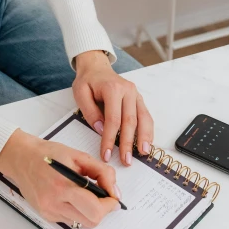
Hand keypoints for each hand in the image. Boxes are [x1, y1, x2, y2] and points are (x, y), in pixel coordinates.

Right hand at [0, 129, 121, 226]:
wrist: (21, 158)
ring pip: (82, 223)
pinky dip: (77, 211)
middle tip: (103, 197)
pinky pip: (70, 220)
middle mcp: (54, 204)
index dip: (110, 204)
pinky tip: (72, 196)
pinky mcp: (46, 215)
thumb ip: (102, 172)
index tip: (113, 196)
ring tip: (86, 194)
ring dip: (90, 212)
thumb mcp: (79, 156)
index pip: (95, 209)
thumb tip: (114, 192)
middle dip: (103, 210)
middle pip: (91, 221)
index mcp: (63, 186)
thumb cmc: (48, 154)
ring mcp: (49, 212)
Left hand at [73, 50, 153, 165]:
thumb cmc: (88, 81)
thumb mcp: (80, 93)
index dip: (110, 139)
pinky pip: (146, 115)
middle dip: (128, 143)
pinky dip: (148, 130)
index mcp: (112, 88)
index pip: (113, 119)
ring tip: (143, 153)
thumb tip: (100, 129)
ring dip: (144, 137)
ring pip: (143, 118)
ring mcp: (135, 94)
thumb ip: (90, 111)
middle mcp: (128, 91)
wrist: (96, 68)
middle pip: (130, 121)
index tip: (107, 154)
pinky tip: (147, 142)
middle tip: (126, 160)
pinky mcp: (138, 99)